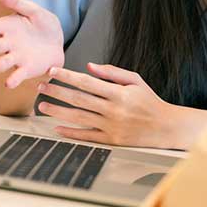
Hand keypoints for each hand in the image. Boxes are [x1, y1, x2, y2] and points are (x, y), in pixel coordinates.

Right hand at [0, 0, 63, 88]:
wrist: (59, 42)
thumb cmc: (43, 24)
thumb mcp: (33, 10)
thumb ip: (16, 2)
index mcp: (6, 27)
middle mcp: (7, 44)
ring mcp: (15, 58)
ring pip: (2, 62)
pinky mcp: (25, 70)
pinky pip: (17, 76)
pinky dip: (13, 80)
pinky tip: (9, 83)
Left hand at [37, 63, 184, 148]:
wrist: (165, 126)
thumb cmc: (149, 101)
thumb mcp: (136, 80)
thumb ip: (112, 72)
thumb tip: (89, 66)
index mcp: (119, 92)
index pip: (87, 82)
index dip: (67, 76)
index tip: (52, 71)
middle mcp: (113, 109)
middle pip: (78, 99)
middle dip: (57, 92)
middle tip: (41, 87)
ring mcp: (111, 126)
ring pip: (78, 117)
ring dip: (58, 111)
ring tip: (42, 106)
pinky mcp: (111, 140)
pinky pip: (86, 136)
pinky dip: (70, 132)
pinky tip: (57, 127)